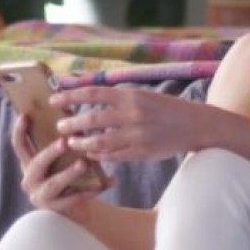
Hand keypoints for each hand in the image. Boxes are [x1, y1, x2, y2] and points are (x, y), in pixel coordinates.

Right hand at [11, 113, 112, 217]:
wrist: (75, 207)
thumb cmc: (67, 174)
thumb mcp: (61, 157)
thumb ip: (63, 141)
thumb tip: (71, 111)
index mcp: (29, 163)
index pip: (19, 145)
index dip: (19, 131)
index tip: (25, 116)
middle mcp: (30, 180)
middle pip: (37, 164)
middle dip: (51, 152)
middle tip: (65, 142)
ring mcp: (41, 196)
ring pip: (54, 183)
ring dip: (69, 173)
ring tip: (83, 164)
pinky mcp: (57, 208)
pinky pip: (74, 198)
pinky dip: (91, 189)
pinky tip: (105, 183)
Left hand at [50, 86, 213, 162]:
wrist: (195, 125)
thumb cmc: (166, 108)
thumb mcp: (143, 95)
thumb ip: (119, 98)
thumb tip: (89, 97)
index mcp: (131, 96)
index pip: (94, 93)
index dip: (71, 96)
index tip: (54, 100)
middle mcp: (133, 114)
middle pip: (93, 119)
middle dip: (72, 124)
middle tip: (60, 127)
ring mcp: (137, 135)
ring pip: (100, 142)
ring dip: (82, 144)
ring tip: (71, 144)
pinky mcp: (142, 152)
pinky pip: (114, 156)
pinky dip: (99, 156)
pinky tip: (91, 154)